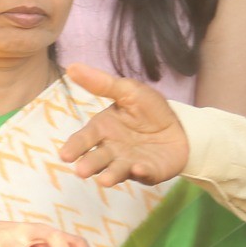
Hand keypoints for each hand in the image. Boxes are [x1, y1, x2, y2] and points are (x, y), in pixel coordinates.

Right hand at [58, 64, 189, 185]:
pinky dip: (141, 173)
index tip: (65, 155)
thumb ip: (101, 83)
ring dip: (110, 175)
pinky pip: (144, 174)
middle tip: (81, 171)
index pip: (84, 139)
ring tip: (104, 180)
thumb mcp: (127, 91)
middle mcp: (112, 150)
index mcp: (103, 130)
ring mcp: (129, 163)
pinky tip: (139, 168)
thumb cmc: (148, 109)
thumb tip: (71, 67)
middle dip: (89, 164)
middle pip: (97, 158)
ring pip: (117, 170)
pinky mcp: (149, 172)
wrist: (180, 125)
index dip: (74, 147)